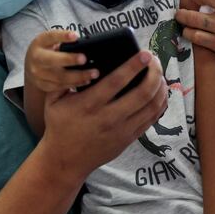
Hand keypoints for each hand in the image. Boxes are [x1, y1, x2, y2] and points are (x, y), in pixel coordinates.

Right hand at [24, 30, 97, 97]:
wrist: (31, 65)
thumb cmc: (46, 49)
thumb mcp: (50, 40)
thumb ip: (63, 39)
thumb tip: (82, 41)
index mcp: (40, 43)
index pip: (51, 37)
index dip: (63, 36)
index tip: (76, 36)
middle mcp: (36, 59)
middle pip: (53, 60)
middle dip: (70, 60)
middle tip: (84, 59)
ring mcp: (38, 74)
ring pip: (59, 77)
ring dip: (78, 76)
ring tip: (93, 73)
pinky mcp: (43, 85)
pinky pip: (60, 86)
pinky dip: (74, 84)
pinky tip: (86, 81)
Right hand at [41, 51, 167, 177]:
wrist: (65, 160)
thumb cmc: (59, 125)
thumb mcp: (54, 99)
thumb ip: (65, 77)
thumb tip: (80, 56)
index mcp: (89, 105)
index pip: (116, 81)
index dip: (133, 66)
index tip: (145, 53)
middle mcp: (108, 118)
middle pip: (142, 93)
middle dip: (154, 73)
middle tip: (155, 59)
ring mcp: (122, 130)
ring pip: (152, 106)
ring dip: (160, 86)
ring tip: (159, 72)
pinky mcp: (130, 138)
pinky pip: (152, 118)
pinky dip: (160, 102)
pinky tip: (160, 90)